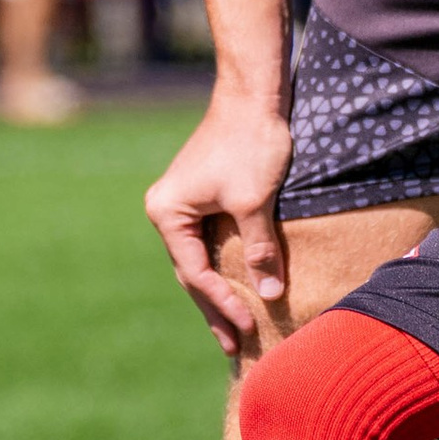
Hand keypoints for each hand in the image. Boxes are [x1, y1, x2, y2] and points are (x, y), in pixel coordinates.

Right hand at [144, 88, 293, 354]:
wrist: (253, 94)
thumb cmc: (251, 142)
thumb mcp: (255, 202)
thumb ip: (260, 250)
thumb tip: (270, 294)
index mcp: (168, 212)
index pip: (195, 272)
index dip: (223, 302)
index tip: (249, 325)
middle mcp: (168, 210)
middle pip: (192, 271)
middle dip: (215, 307)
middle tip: (235, 345)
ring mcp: (183, 203)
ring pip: (200, 258)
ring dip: (218, 291)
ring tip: (234, 328)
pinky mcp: (203, 196)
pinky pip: (209, 242)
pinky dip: (223, 266)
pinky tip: (237, 287)